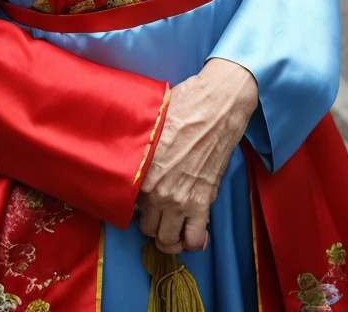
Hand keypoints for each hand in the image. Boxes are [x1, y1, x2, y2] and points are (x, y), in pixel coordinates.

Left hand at [138, 58, 257, 254]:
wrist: (218, 105)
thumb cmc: (185, 106)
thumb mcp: (152, 125)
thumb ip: (142, 150)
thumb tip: (135, 157)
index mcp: (140, 171)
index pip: (128, 204)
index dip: (137, 201)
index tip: (143, 198)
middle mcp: (157, 191)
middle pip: (146, 227)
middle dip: (152, 222)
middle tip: (158, 211)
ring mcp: (180, 199)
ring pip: (167, 240)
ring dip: (170, 236)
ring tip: (173, 225)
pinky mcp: (203, 201)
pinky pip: (194, 239)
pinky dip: (192, 241)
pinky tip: (191, 231)